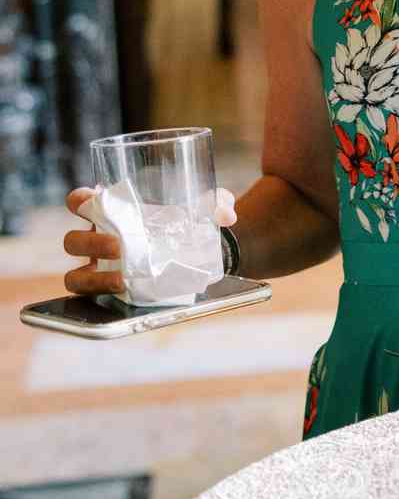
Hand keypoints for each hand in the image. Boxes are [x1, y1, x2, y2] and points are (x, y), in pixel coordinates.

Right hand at [62, 186, 237, 295]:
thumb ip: (216, 202)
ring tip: (121, 280)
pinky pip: (91, 298)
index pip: (79, 201)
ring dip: (91, 279)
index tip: (90, 201)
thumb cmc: (186, 221)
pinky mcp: (109, 290)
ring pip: (75, 276)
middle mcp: (98, 237)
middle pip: (73, 240)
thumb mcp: (204, 208)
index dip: (78, 201)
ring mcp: (99, 267)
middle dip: (90, 243)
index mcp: (110, 210)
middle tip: (119, 246)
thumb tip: (226, 214)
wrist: (197, 253)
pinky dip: (100, 297)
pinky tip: (123, 294)